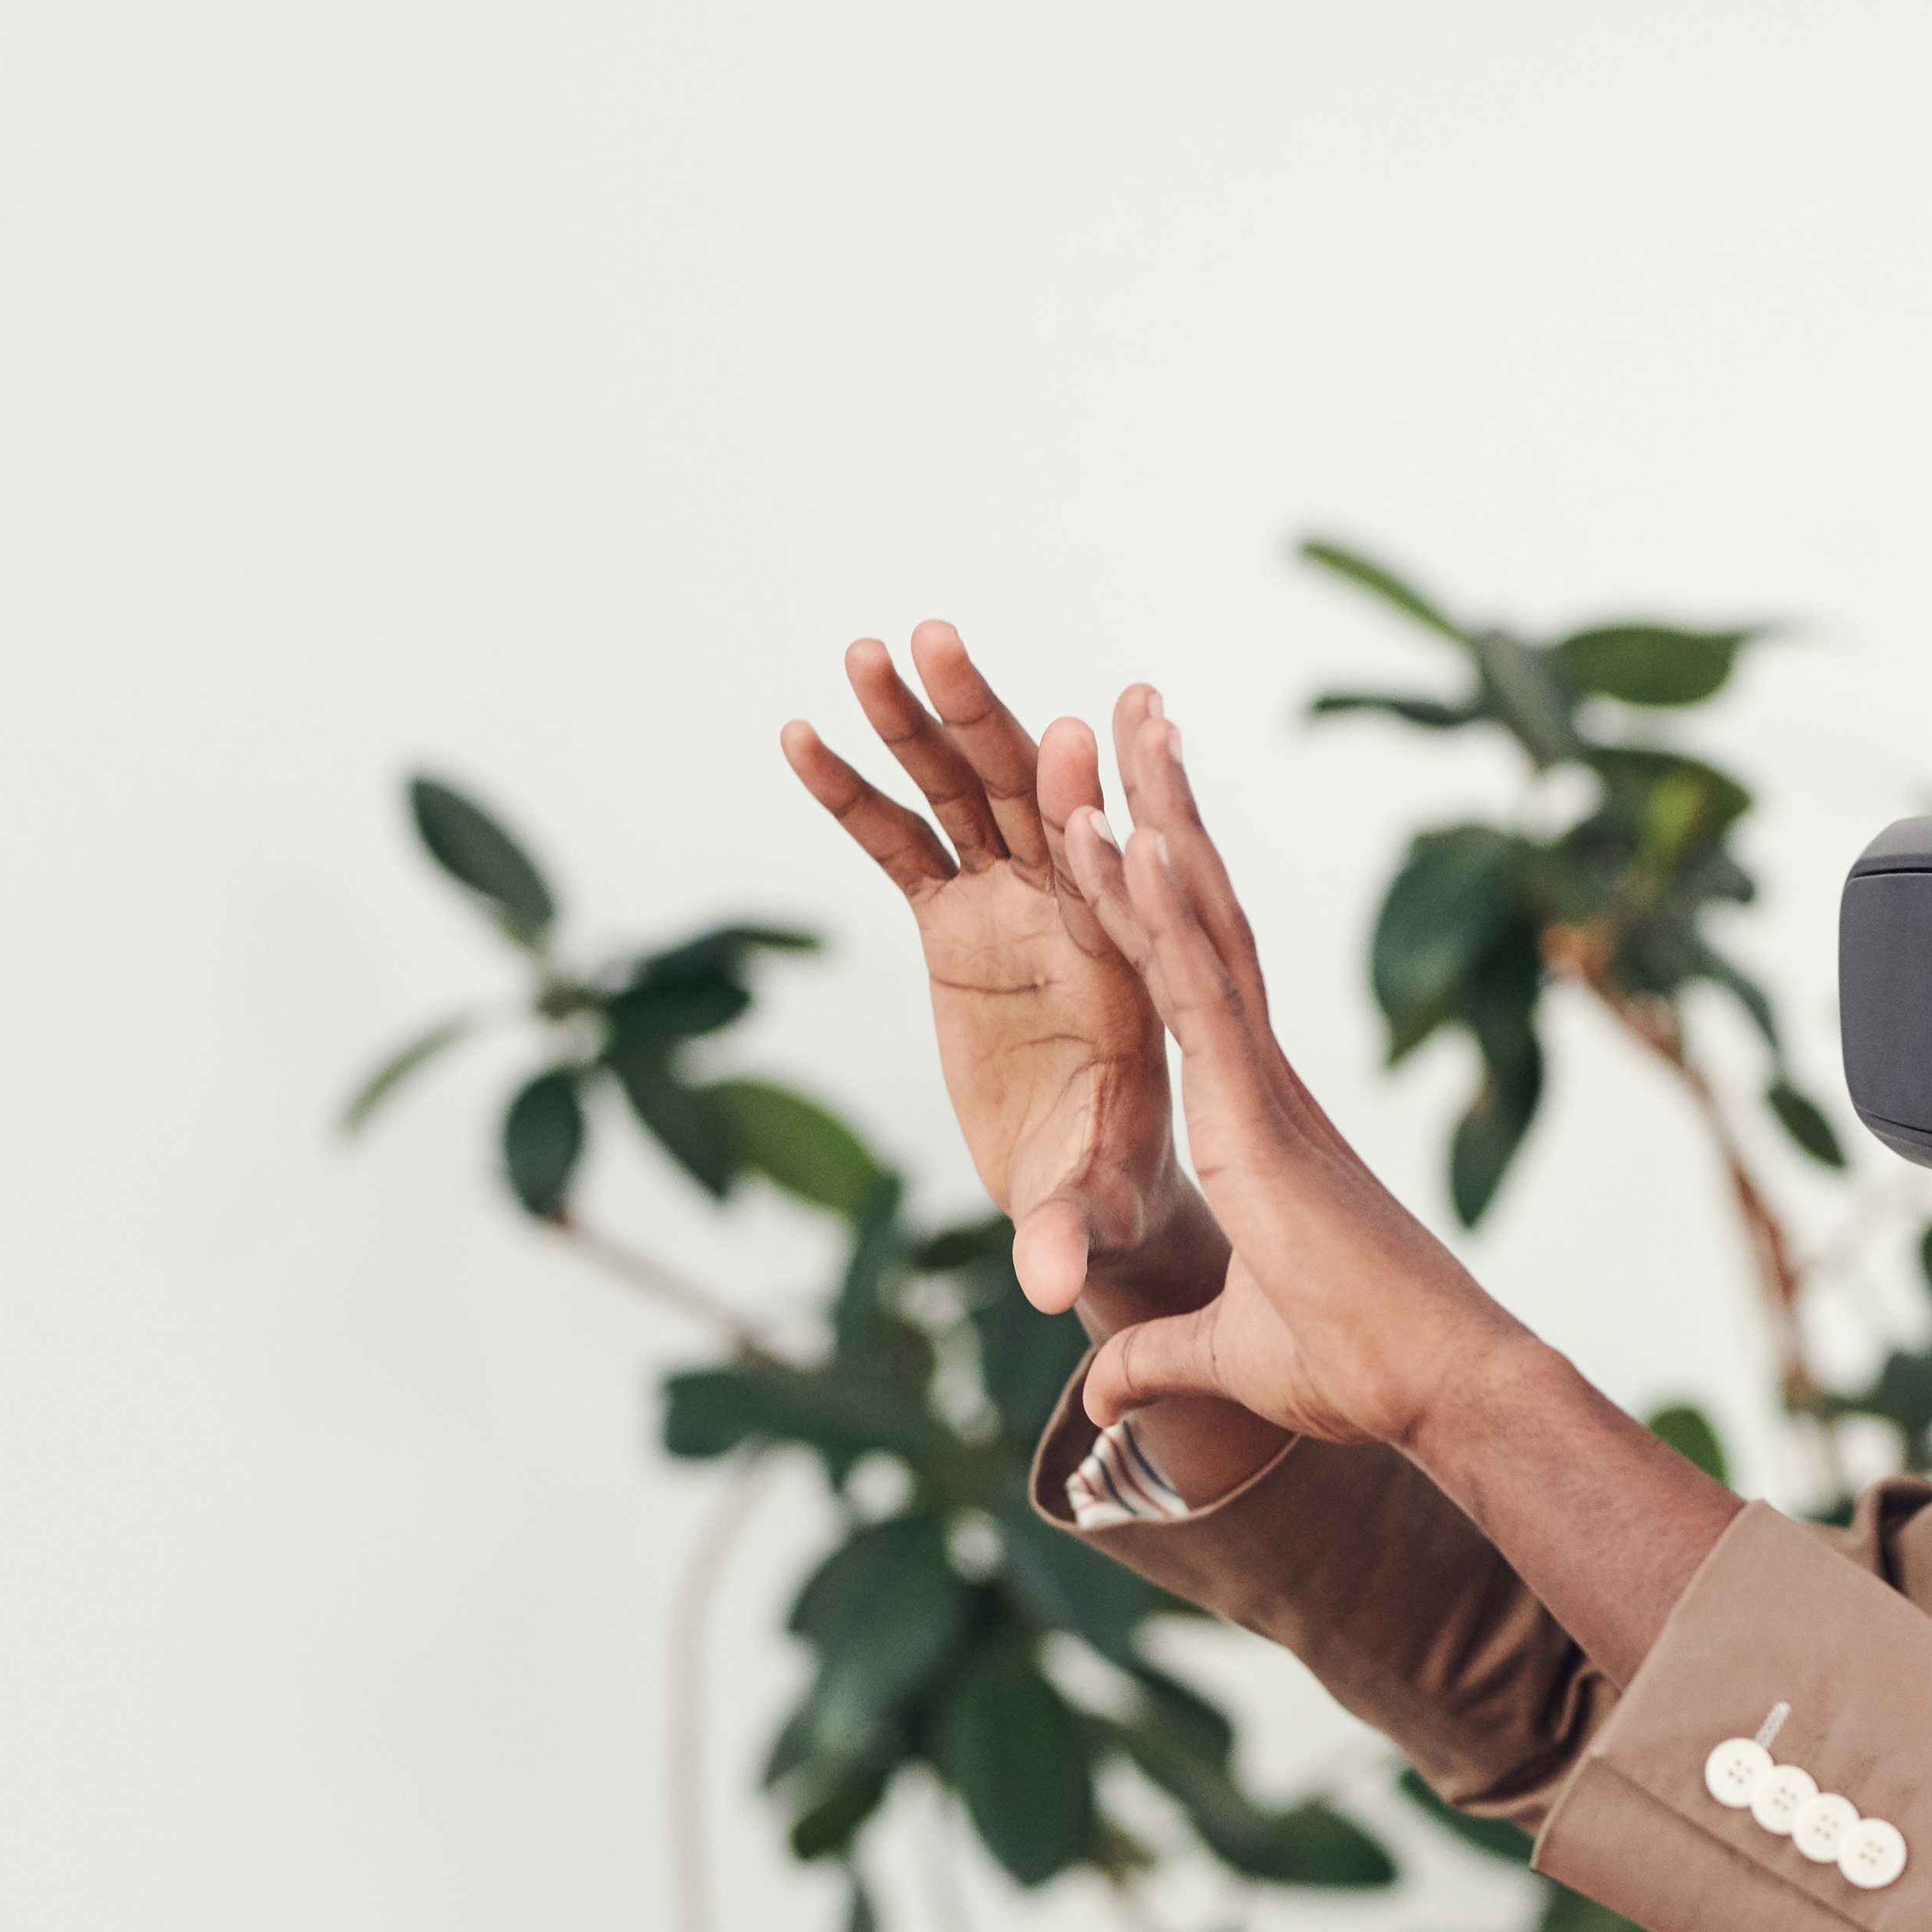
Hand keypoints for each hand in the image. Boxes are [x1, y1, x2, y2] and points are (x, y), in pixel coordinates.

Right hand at [784, 625, 1218, 1324]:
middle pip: (1033, 800)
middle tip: (942, 642)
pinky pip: (900, 842)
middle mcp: (1074, 914)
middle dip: (988, 722)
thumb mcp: (1094, 1211)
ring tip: (867, 648)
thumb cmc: (1114, 1193)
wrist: (1095, 1186)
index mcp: (1130, 965)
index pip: (1116, 878)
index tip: (1075, 742)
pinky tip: (801, 732)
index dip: (1093, 815)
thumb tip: (1049, 1289)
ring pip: (965, 795)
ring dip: (919, 721)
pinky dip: (855, 790)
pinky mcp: (955, 921)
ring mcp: (1013, 907)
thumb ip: (1069, 1231)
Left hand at [1050, 687, 1533, 1451]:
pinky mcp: (1261, 1117)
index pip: (1197, 982)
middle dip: (1166, 812)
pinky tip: (1127, 838)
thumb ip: (1160, 1358)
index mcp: (1258, 1119)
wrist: (1439, 1387)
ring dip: (1158, 823)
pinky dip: (1162, 916)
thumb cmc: (1362, 1371)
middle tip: (1135, 717)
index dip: (1163, 897)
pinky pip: (1199, 997)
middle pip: (1205, 918)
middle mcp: (1263, 1082)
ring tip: (1119, 728)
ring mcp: (1264, 1089)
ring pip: (1201, 929)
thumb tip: (1106, 1391)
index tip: (1131, 815)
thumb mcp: (1227, 1358)